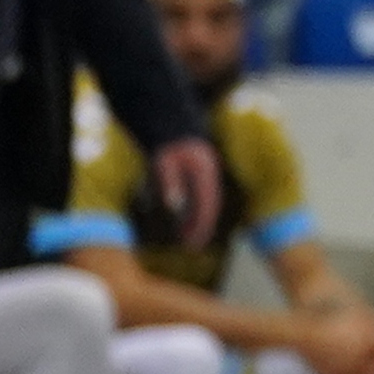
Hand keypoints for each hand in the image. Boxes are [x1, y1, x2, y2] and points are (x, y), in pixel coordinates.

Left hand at [150, 137, 226, 251]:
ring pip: (205, 204)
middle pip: (209, 208)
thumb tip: (173, 206)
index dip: (202, 226)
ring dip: (197, 221)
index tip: (194, 243)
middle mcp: (209, 178)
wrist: (172, 127)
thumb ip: (169, 183)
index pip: (207, 206)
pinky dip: (193, 212)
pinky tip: (183, 221)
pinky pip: (199, 199)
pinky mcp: (199, 177)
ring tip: (186, 238)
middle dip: (201, 228)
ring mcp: (206, 177)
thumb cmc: (166, 146)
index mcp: (205, 175)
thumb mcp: (164, 163)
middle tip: (191, 246)